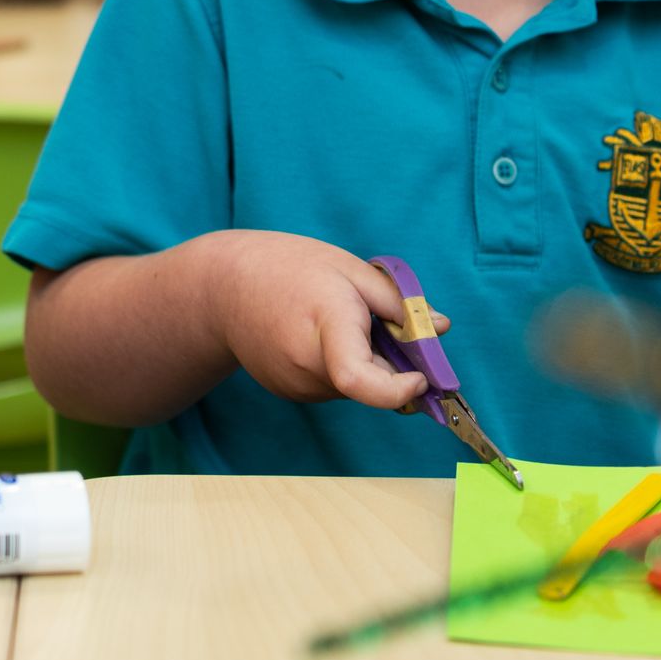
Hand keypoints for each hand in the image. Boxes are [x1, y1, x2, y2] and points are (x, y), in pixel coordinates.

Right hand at [210, 231, 448, 409]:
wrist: (220, 287)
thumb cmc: (287, 268)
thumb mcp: (348, 269)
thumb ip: (398, 302)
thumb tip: (440, 327)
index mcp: (324, 326)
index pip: (360, 380)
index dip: (400, 388)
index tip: (420, 374)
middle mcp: (306, 366)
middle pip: (370, 383)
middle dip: (389, 361)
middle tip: (374, 322)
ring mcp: (294, 385)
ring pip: (353, 386)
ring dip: (362, 362)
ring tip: (331, 320)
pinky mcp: (288, 392)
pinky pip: (332, 386)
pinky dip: (339, 366)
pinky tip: (312, 334)